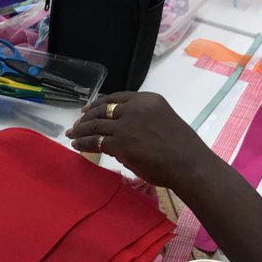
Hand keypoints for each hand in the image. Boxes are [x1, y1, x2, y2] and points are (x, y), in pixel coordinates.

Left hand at [65, 92, 203, 186]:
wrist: (189, 164)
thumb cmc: (182, 148)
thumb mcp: (163, 121)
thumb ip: (142, 120)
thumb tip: (121, 131)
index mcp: (148, 99)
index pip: (117, 97)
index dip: (99, 103)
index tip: (88, 109)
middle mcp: (135, 108)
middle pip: (103, 110)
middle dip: (86, 117)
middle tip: (77, 124)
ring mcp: (126, 125)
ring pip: (96, 125)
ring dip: (81, 130)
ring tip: (72, 135)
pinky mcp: (120, 143)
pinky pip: (95, 142)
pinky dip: (83, 143)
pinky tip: (77, 146)